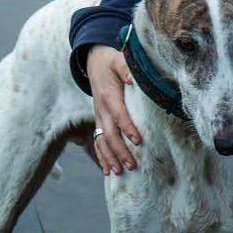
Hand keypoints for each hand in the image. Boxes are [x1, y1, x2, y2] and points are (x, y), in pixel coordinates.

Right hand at [87, 45, 141, 174]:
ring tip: (120, 172)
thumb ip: (126, 68)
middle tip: (132, 165)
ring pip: (102, 141)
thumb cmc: (111, 62)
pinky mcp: (99, 121)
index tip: (138, 141)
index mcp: (109, 95)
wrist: (94, 62)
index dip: (128, 128)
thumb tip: (133, 78)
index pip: (119, 114)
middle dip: (120, 151)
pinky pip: (98, 141)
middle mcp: (101, 109)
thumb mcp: (119, 60)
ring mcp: (98, 116)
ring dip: (110, 158)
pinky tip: (107, 171)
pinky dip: (101, 157)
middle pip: (110, 134)